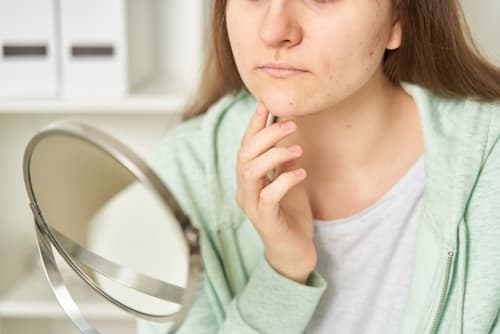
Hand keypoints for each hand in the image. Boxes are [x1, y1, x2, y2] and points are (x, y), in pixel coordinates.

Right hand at [235, 102, 316, 283]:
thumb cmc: (290, 216)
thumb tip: (288, 137)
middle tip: (291, 123)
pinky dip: (285, 181)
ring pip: (250, 172)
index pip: (246, 146)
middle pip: (244, 155)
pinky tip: (301, 173)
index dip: (254, 124)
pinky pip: (269, 197)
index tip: (265, 103)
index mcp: (249, 180)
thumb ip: (284, 164)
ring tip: (298, 148)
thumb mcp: (289, 183)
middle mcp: (245, 191)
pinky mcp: (265, 221)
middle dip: (266, 134)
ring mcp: (252, 207)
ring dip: (274, 154)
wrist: (294, 252)